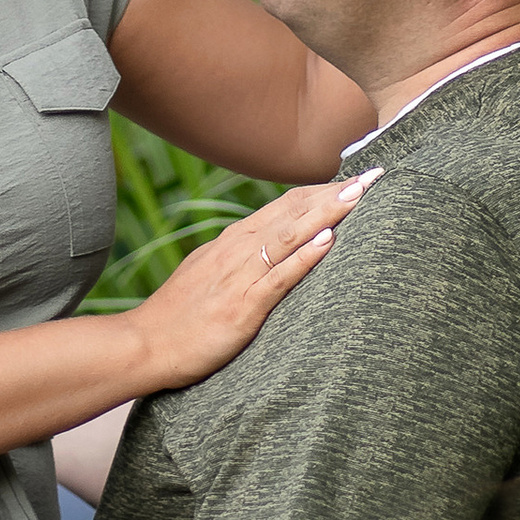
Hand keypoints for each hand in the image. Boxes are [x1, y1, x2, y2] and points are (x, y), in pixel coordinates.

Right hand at [122, 172, 372, 395]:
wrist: (144, 345)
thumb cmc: (179, 316)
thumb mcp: (209, 274)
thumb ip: (240, 259)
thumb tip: (273, 249)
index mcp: (233, 241)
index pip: (286, 205)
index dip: (322, 190)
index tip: (356, 178)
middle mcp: (237, 250)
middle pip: (293, 211)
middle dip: (335, 193)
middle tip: (375, 174)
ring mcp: (238, 276)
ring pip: (290, 236)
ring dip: (328, 213)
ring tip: (360, 195)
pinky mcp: (241, 306)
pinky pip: (278, 277)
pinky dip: (304, 257)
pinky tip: (327, 241)